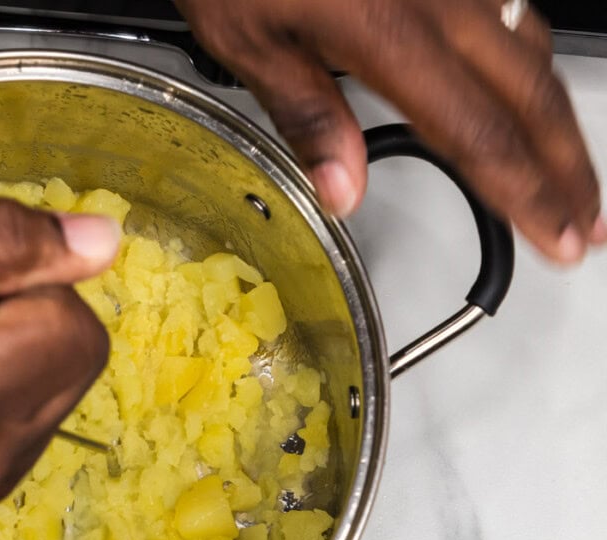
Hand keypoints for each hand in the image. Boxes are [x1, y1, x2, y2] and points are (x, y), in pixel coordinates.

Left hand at [175, 0, 603, 263]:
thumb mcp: (246, 38)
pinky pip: (507, 5)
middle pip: (532, 92)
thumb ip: (306, 114)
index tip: (558, 236)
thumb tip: (344, 190)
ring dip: (553, 115)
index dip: (526, 194)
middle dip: (568, 166)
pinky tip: (524, 86)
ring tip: (565, 167)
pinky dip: (526, 59)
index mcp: (387, 29)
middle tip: (589, 222)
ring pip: (530, 43)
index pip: (478, 133)